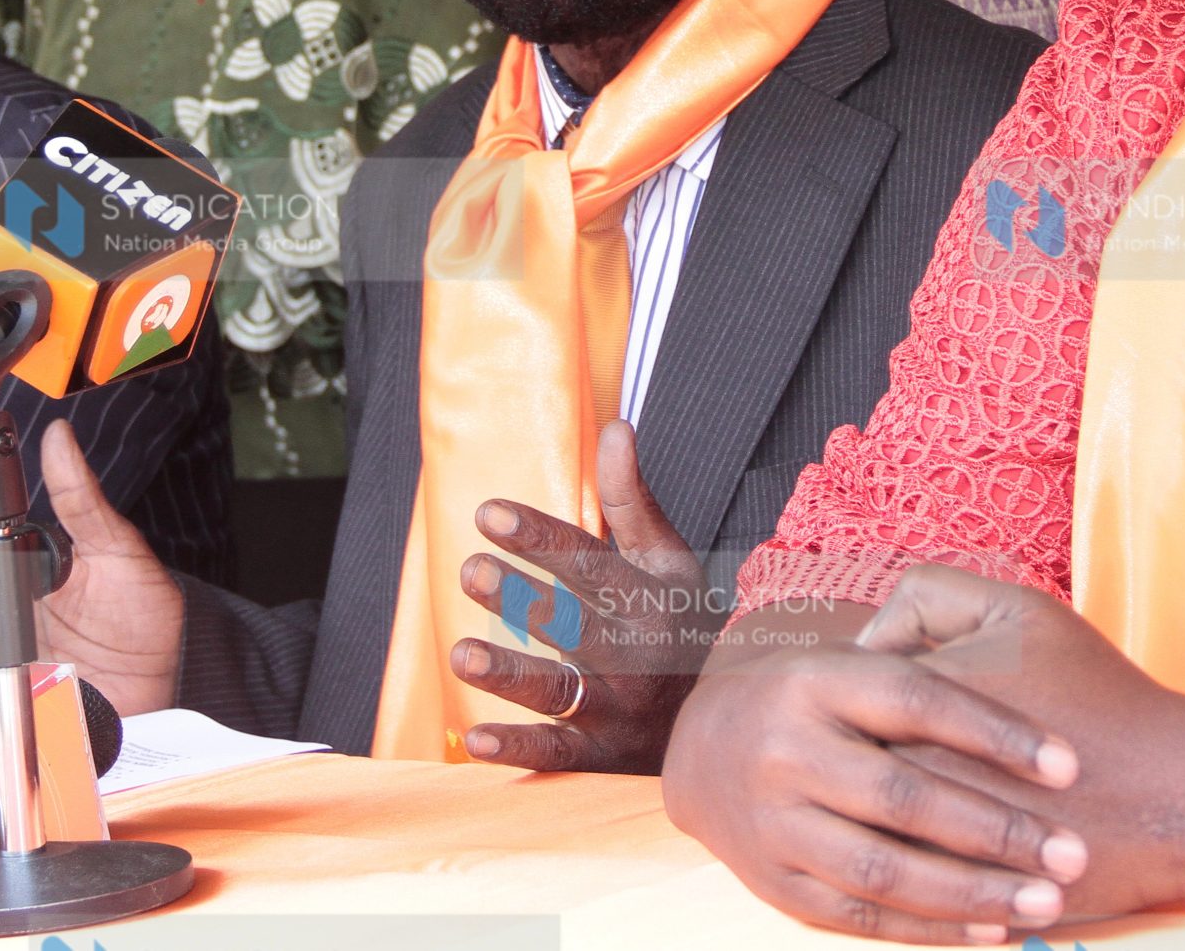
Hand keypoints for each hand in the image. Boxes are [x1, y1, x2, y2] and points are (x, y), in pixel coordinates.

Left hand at [449, 420, 710, 773]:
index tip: (488, 513)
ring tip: (462, 656)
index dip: (540, 537)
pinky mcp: (602, 757)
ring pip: (561, 691)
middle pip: (573, 623)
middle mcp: (634, 653)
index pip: (588, 563)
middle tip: (471, 571)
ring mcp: (618, 709)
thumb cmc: (681, 625)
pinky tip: (473, 740)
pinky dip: (517, 749)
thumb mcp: (666, 561)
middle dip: (523, 598)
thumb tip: (615, 427)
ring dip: (511, 674)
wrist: (722, 719)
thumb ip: (631, 499)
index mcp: (646, 599)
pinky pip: (557, 755)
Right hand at [662, 587, 1084, 944]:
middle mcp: (787, 750)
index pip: (915, 699)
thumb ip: (926, 621)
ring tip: (1047, 900)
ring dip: (973, 891)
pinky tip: (993, 927)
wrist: (705, 751)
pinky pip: (861, 917)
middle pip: (902, 796)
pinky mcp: (777, 884)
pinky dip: (930, 929)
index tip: (1068, 764)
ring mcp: (776, 824)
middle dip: (997, 829)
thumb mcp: (854, 646)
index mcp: (814, 679)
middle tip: (1073, 851)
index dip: (996, 731)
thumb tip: (993, 653)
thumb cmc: (814, 697)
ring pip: (883, 869)